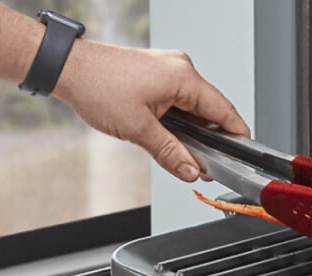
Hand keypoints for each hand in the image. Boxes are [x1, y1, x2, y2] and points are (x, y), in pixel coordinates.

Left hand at [54, 40, 249, 181]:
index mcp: (183, 77)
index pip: (223, 110)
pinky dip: (178, 121)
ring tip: (182, 155)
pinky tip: (169, 137)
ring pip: (192, 108)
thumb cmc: (98, 87)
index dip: (235, 136)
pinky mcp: (157, 75)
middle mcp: (180, 69)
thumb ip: (170, 153)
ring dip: (190, 132)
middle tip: (205, 167)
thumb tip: (191, 171)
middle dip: (209, 140)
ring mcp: (168, 70)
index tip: (241, 157)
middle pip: (209, 110)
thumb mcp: (138, 129)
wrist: (70, 69)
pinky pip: (178, 101)